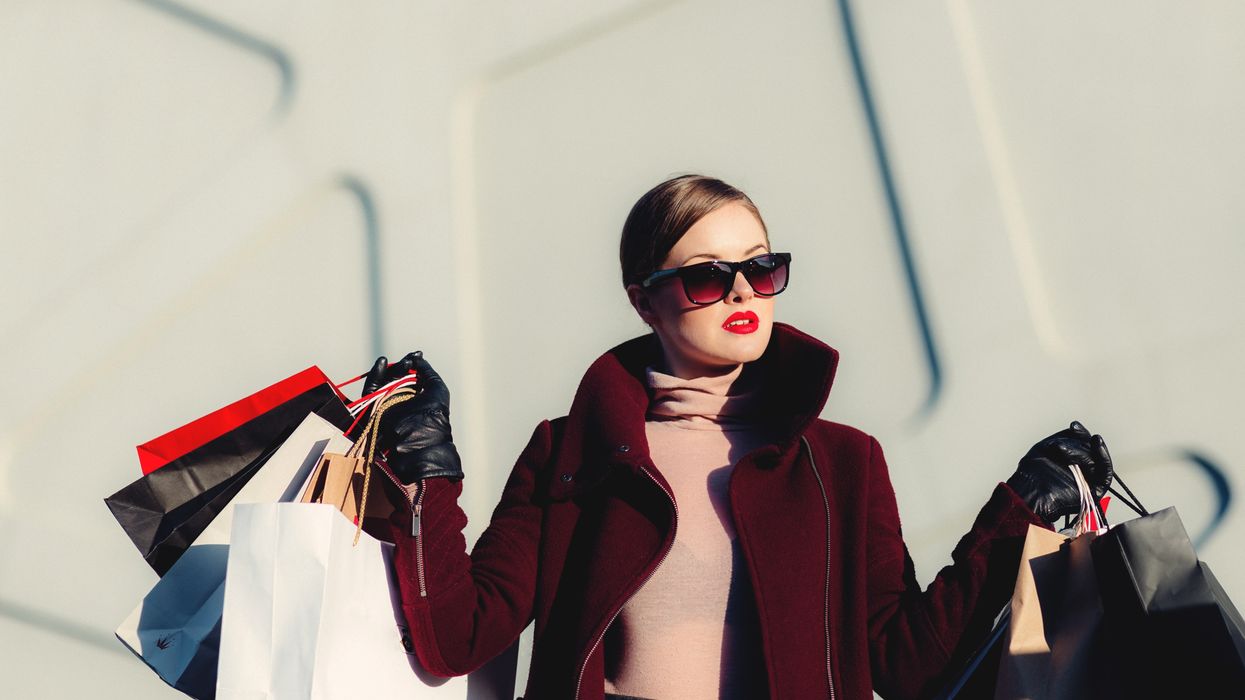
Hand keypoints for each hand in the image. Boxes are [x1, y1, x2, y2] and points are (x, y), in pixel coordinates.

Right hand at [363, 352, 463, 483]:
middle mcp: (400, 401)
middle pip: (395, 377)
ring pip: (384, 382)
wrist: (419, 439)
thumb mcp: (437, 389)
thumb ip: (427, 371)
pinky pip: (370, 390)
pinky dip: (375, 376)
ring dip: (391, 369)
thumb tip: (418, 359)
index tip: (417, 355)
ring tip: (402, 363)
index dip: (412, 364)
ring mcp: (386, 405)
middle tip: (410, 361)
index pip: (410, 377)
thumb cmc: (434, 415)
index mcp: (416, 398)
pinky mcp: (372, 409)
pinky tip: (382, 362)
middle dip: (402, 366)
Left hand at [1006, 420, 1112, 523]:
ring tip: (1060, 449)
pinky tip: (1097, 443)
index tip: (1074, 425)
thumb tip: (1076, 428)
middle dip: (1077, 443)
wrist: (1029, 494)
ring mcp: (1089, 481)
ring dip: (1081, 450)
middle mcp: (1082, 471)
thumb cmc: (1033, 473)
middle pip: (1090, 450)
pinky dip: (1103, 457)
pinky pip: (1105, 473)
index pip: (1083, 445)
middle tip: (1058, 446)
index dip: (1080, 434)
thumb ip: (1063, 438)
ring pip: (1095, 459)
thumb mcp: (1046, 448)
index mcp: (1071, 462)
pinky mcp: (1096, 491)